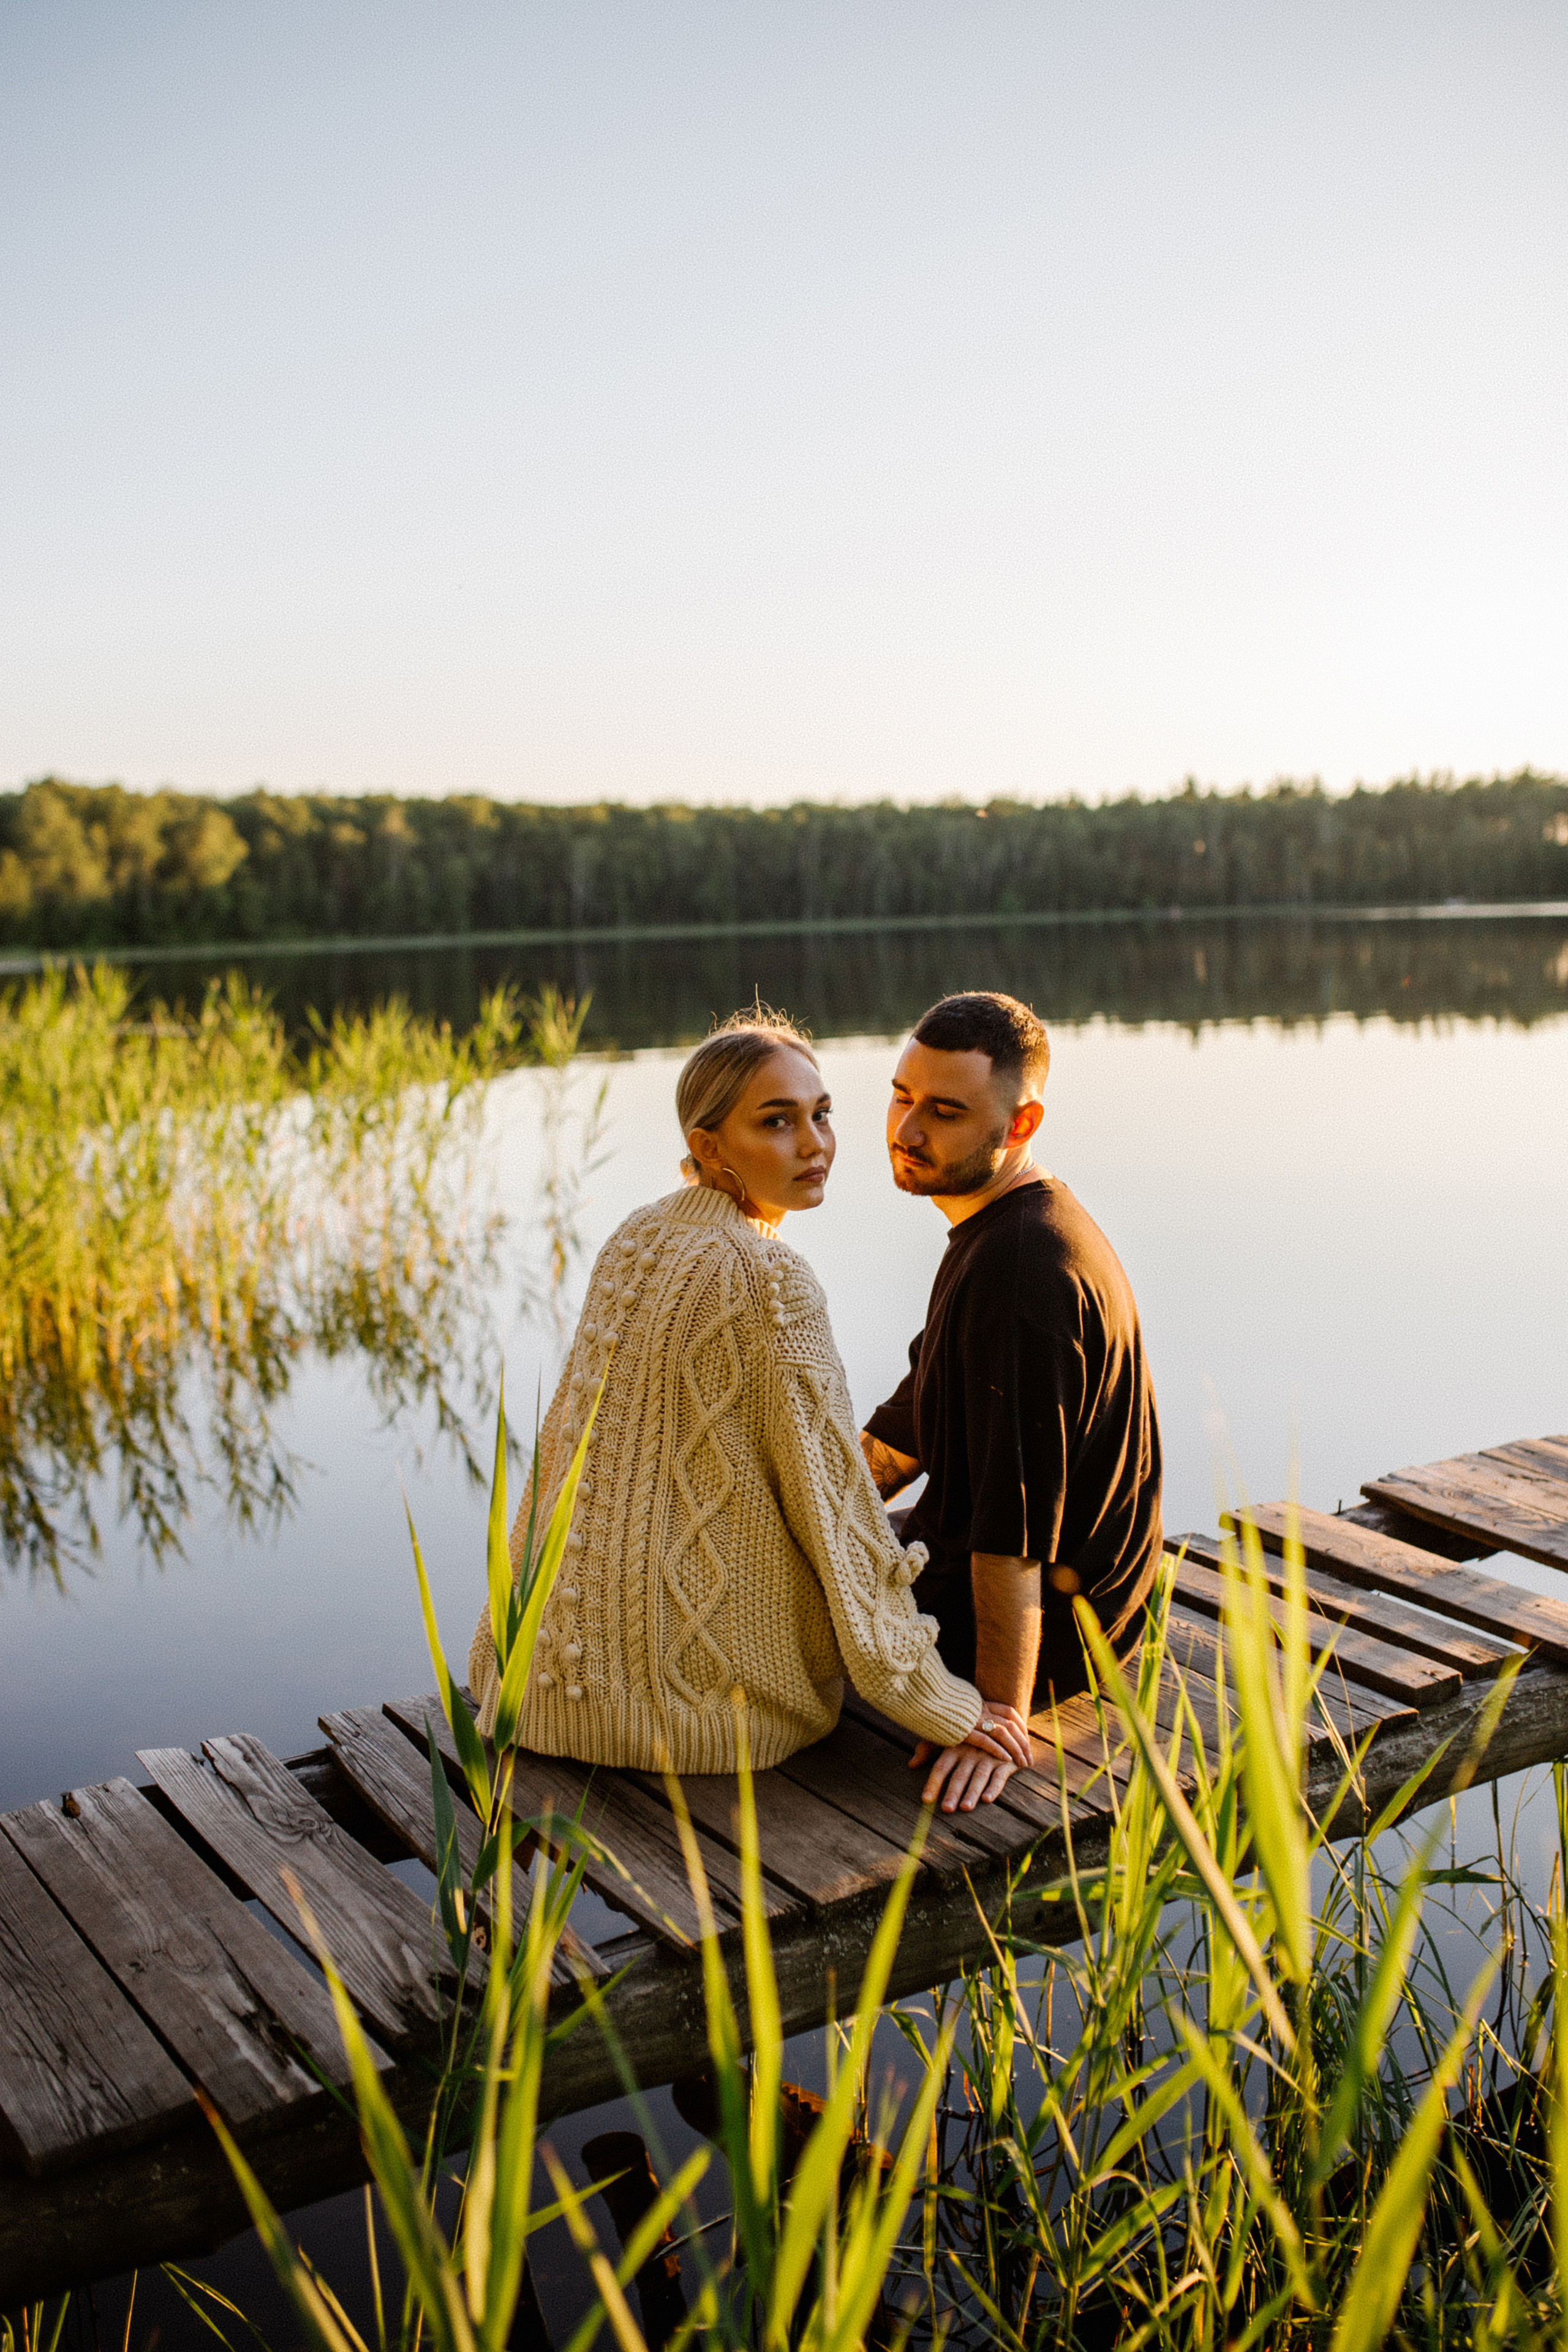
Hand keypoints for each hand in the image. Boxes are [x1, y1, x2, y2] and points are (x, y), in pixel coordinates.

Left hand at [908, 1703, 1032, 1812]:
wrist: (1003, 1726)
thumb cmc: (971, 1738)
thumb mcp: (951, 1740)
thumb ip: (929, 1749)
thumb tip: (910, 1764)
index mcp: (956, 1747)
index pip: (941, 1767)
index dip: (933, 1783)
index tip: (926, 1800)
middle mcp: (970, 1752)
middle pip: (960, 1774)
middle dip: (953, 1792)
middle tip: (946, 1809)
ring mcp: (988, 1756)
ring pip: (979, 1776)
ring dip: (972, 1792)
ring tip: (965, 1808)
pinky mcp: (1005, 1762)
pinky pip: (999, 1776)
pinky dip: (994, 1788)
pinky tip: (987, 1799)